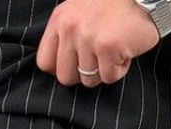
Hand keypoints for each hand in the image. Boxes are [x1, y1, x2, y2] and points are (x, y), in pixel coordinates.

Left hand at [35, 0, 161, 87]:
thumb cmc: (115, 4)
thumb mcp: (80, 10)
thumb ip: (67, 33)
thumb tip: (58, 66)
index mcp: (60, 19)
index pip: (45, 62)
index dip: (62, 68)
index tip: (76, 64)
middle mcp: (70, 28)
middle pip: (65, 77)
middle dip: (84, 73)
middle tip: (100, 57)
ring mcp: (88, 38)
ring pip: (89, 80)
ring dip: (105, 69)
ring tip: (115, 47)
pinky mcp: (107, 47)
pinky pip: (109, 77)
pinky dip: (121, 68)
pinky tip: (125, 48)